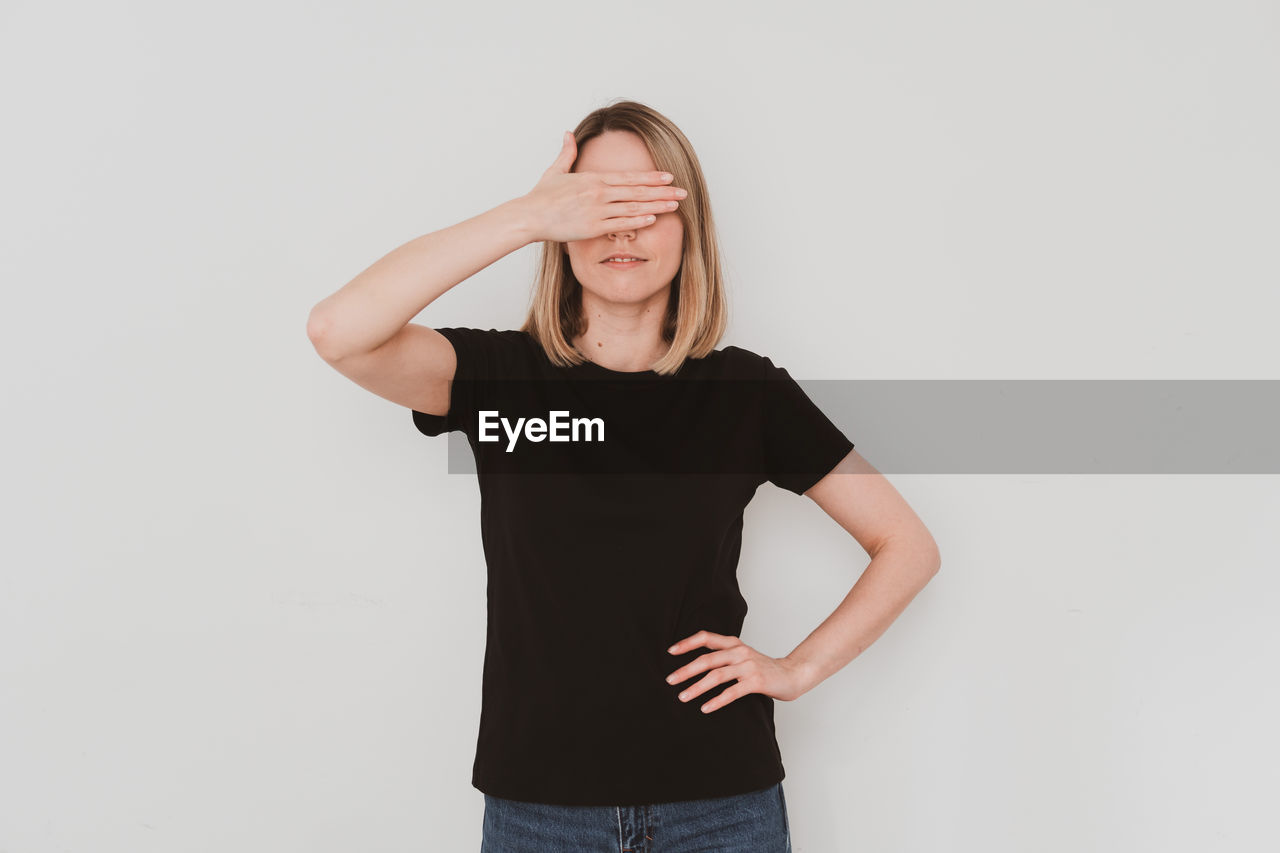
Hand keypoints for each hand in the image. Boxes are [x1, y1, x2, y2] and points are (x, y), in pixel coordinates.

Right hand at [519, 130, 685, 242]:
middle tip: (683, 192)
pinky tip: (654, 219)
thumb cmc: (541, 197)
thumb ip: (567, 152)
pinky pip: (620, 224)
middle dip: (662, 192)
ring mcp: (597, 210)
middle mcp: (598, 192)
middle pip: (637, 191)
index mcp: (593, 178)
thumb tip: (568, 133)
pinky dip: (638, 221)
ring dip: (657, 205)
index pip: (629, 177)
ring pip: (633, 207)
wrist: (529, 216)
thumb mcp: (555, 171)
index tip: (669, 177)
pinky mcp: (592, 227)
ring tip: (675, 206)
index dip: (651, 177)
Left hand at [664, 630, 811, 713]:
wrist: (792, 674)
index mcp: (734, 643)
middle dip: (686, 670)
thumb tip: (696, 664)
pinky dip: (717, 700)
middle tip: (670, 680)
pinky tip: (705, 708)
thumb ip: (724, 656)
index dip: (687, 643)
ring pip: (716, 675)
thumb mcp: (743, 656)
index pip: (706, 637)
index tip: (670, 652)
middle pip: (707, 659)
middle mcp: (739, 652)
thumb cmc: (764, 668)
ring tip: (683, 697)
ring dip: (697, 687)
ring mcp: (748, 666)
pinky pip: (732, 692)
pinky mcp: (756, 682)